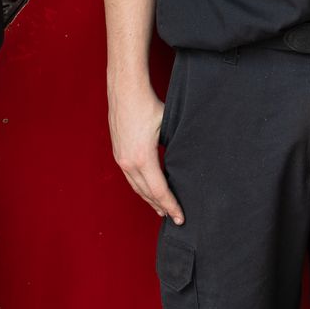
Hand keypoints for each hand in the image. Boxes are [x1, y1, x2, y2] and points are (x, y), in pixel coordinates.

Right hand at [109, 79, 183, 223]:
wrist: (125, 90)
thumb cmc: (148, 105)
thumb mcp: (168, 127)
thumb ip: (177, 145)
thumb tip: (191, 157)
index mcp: (142, 159)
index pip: (159, 191)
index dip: (171, 205)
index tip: (180, 218)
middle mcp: (128, 162)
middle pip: (147, 193)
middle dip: (161, 206)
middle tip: (174, 218)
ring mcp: (121, 158)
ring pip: (136, 187)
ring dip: (149, 199)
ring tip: (161, 208)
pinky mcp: (118, 153)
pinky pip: (130, 177)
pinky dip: (140, 187)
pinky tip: (147, 189)